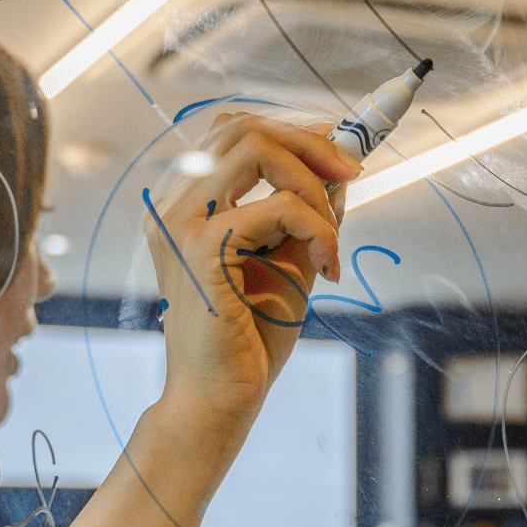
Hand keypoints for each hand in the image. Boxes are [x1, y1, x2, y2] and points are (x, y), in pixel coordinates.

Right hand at [143, 112, 358, 430]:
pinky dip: (317, 228)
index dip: (291, 130)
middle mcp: (173, 205)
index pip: (232, 133)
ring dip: (313, 183)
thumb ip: (307, 215)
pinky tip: (327, 268)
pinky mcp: (201, 249)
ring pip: (256, 149)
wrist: (219, 399)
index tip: (338, 152)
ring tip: (333, 235)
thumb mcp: (288, 261)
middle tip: (353, 173)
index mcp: (184, 205)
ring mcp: (180, 223)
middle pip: (242, 127)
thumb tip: (340, 173)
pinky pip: (277, 207)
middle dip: (309, 141)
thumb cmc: (247, 340)